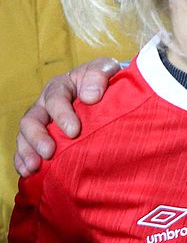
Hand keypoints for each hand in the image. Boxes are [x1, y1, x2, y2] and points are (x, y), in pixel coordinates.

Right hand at [14, 57, 119, 176]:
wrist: (107, 90)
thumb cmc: (104, 79)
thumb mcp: (105, 69)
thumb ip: (98, 76)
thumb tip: (91, 96)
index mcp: (60, 86)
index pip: (55, 99)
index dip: (62, 115)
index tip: (74, 131)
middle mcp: (44, 104)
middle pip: (32, 120)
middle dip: (38, 137)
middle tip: (49, 152)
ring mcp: (41, 122)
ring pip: (24, 137)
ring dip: (28, 152)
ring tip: (34, 167)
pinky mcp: (41, 138)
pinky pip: (26, 150)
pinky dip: (23, 161)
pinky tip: (29, 173)